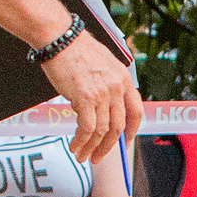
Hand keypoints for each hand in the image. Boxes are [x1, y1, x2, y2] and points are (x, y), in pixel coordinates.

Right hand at [41, 31, 144, 165]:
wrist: (60, 38)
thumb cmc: (76, 50)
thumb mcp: (103, 65)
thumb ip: (107, 85)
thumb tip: (101, 107)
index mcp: (125, 79)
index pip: (136, 111)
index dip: (131, 130)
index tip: (124, 143)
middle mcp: (117, 87)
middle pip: (119, 126)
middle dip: (108, 146)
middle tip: (98, 158)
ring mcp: (103, 93)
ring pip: (102, 131)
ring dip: (91, 147)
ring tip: (82, 156)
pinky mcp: (85, 97)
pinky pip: (87, 127)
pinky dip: (81, 141)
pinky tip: (75, 146)